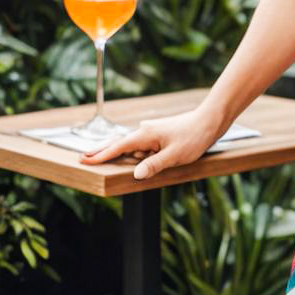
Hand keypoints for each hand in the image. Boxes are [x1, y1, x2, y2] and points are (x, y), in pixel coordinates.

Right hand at [77, 107, 221, 179]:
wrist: (211, 120)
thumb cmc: (195, 136)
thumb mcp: (175, 155)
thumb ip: (155, 164)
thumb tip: (136, 174)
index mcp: (146, 134)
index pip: (118, 147)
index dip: (102, 155)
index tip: (85, 160)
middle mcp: (146, 130)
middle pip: (120, 144)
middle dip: (103, 151)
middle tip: (83, 158)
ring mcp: (153, 131)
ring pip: (132, 145)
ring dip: (119, 153)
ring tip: (100, 158)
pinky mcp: (160, 134)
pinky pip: (142, 145)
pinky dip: (133, 152)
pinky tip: (133, 158)